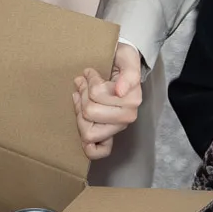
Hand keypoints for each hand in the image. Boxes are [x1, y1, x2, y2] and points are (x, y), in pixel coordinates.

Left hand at [71, 44, 143, 160]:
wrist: (123, 64)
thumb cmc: (123, 61)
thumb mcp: (128, 60)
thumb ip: (129, 75)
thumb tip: (120, 91)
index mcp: (132, 102)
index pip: (96, 95)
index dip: (90, 84)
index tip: (90, 73)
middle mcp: (126, 118)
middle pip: (88, 112)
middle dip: (83, 95)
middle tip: (84, 83)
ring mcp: (116, 127)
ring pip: (87, 131)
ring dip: (80, 110)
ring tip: (81, 93)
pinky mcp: (108, 135)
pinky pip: (96, 152)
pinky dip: (86, 143)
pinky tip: (82, 123)